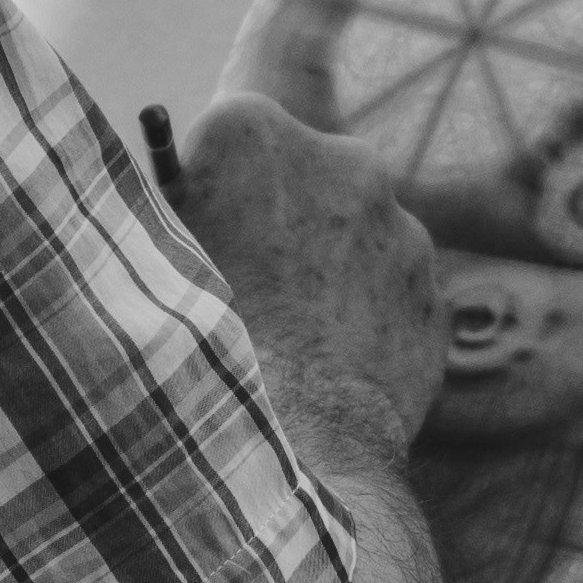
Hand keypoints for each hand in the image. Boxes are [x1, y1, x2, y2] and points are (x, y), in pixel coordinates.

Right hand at [167, 89, 446, 461]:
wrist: (292, 450)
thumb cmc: (194, 347)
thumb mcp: (149, 259)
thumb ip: (171, 208)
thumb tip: (173, 191)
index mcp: (252, 132)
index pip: (229, 137)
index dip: (210, 190)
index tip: (198, 231)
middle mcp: (342, 161)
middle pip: (302, 183)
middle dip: (278, 226)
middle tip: (241, 290)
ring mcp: (402, 228)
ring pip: (352, 243)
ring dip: (322, 279)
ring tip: (280, 346)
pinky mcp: (433, 296)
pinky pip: (387, 301)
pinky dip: (358, 328)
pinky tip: (320, 372)